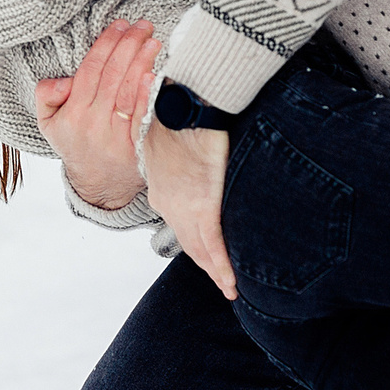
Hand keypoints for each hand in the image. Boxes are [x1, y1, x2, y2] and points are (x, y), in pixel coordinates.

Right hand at [34, 21, 158, 212]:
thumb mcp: (47, 122)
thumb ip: (46, 95)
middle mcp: (94, 124)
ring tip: (153, 41)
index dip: (106, 44)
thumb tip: (64, 82)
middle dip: (128, 45)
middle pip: (112, 76)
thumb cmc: (75, 143)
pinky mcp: (136, 146)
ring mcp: (116, 137)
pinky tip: (155, 75)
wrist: (98, 184)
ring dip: (142, 62)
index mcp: (73, 113)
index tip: (120, 25)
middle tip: (142, 26)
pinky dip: (148, 94)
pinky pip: (142, 116)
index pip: (91, 70)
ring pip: (128, 92)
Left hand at [141, 119, 235, 298]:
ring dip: (213, 269)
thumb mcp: (172, 130)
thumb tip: (188, 140)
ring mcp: (184, 207)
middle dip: (203, 260)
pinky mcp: (203, 208)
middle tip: (218, 277)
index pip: (177, 216)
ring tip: (227, 285)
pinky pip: (213, 245)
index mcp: (160, 183)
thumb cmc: (182, 107)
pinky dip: (222, 266)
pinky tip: (230, 282)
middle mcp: (167, 201)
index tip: (201, 247)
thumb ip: (179, 145)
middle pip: (187, 239)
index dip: (190, 234)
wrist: (189, 104)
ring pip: (199, 248)